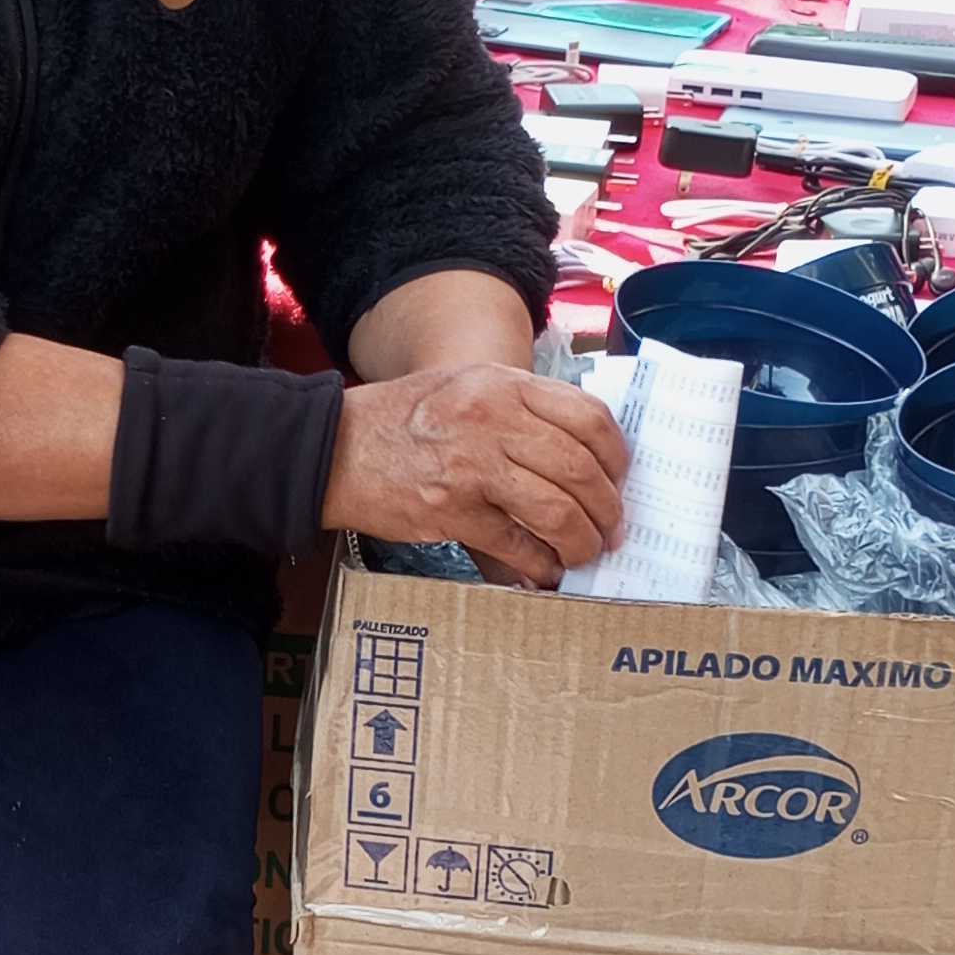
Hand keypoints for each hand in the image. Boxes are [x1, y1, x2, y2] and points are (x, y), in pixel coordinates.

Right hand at [322, 364, 626, 589]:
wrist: (335, 447)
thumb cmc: (402, 418)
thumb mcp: (466, 385)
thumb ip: (520, 407)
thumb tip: (578, 451)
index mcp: (502, 385)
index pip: (587, 418)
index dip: (615, 457)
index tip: (619, 479)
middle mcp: (492, 420)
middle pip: (579, 469)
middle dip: (606, 508)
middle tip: (611, 529)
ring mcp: (472, 466)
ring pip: (556, 510)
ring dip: (580, 540)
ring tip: (584, 552)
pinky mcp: (451, 511)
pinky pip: (515, 543)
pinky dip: (539, 563)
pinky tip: (545, 569)